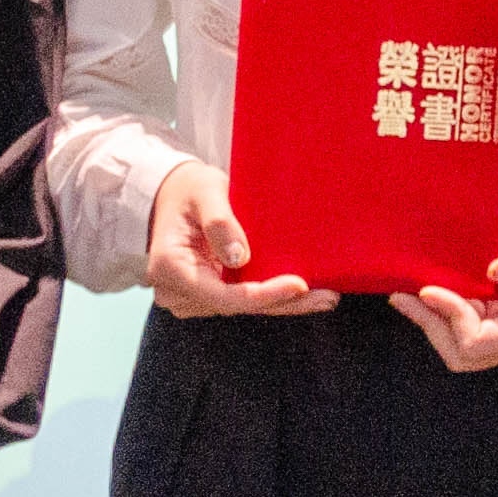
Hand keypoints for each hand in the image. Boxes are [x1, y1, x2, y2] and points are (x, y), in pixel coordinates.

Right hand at [144, 162, 335, 319]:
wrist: (171, 196)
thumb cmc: (189, 189)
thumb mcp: (204, 191)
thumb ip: (219, 222)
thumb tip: (239, 257)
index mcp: (170, 267)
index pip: (222, 294)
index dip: (262, 295)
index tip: (298, 285)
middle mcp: (175, 291)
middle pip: (237, 306)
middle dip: (282, 302)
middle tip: (327, 296)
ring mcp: (190, 297)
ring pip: (242, 307)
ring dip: (282, 303)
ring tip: (324, 296)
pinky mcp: (205, 295)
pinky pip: (240, 300)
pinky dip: (270, 297)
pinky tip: (303, 293)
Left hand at [390, 189, 497, 372]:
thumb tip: (497, 274)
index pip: (478, 343)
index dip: (449, 318)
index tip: (428, 289)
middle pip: (462, 354)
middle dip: (431, 325)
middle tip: (404, 295)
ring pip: (455, 348)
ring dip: (430, 323)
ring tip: (406, 296)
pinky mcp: (494, 321)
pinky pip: (457, 332)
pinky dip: (437, 316)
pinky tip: (423, 295)